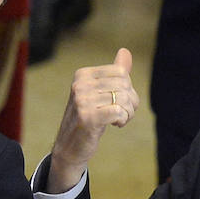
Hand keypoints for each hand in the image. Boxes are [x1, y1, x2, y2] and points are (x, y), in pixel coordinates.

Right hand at [47, 48, 138, 194]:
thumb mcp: (99, 93)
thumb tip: (125, 51)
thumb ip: (113, 73)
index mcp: (82, 75)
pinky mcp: (88, 118)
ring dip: (128, 113)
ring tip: (119, 120)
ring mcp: (82, 101)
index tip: (121, 101)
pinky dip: (123, 119)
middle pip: (124, 85)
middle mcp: (80, 85)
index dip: (128, 88)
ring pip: (123, 99)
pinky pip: (119, 111)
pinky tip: (115, 124)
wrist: (69, 147)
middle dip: (130, 101)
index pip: (120, 72)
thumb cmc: (88, 118)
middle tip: (123, 113)